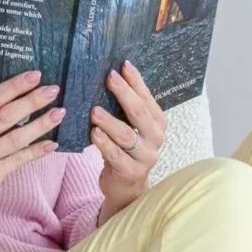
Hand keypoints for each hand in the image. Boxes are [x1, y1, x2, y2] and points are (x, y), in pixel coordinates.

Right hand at [0, 70, 63, 251]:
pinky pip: (19, 160)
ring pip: (18, 137)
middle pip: (8, 115)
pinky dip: (37, 151)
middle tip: (54, 89)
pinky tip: (51, 143)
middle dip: (33, 100)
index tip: (35, 75)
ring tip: (59, 112)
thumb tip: (15, 100)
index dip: (15, 86)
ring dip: (42, 124)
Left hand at [90, 60, 165, 221]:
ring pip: (128, 135)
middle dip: (125, 94)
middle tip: (109, 78)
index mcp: (157, 123)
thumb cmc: (123, 150)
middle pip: (140, 113)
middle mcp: (156, 138)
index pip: (148, 98)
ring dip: (110, 122)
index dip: (136, 82)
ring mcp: (145, 157)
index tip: (122, 65)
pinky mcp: (131, 172)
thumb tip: (110, 76)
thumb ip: (123, 108)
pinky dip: (104, 143)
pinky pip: (116, 156)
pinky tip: (93, 133)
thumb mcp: (127, 127)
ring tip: (95, 111)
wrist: (125, 186)